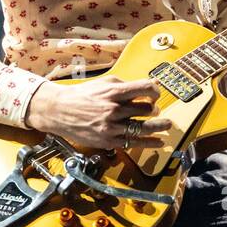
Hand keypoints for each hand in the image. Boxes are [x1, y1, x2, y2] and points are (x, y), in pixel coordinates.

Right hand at [24, 75, 171, 150]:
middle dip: (155, 110)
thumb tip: (150, 84)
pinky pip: (133, 143)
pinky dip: (149, 143)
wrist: (59, 111)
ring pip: (143, 128)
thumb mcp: (104, 83)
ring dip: (159, 127)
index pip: (144, 89)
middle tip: (157, 111)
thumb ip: (127, 84)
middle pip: (146, 110)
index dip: (155, 91)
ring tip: (167, 125)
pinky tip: (158, 141)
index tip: (156, 94)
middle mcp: (113, 109)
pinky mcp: (108, 140)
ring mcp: (111, 127)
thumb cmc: (82, 95)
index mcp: (113, 92)